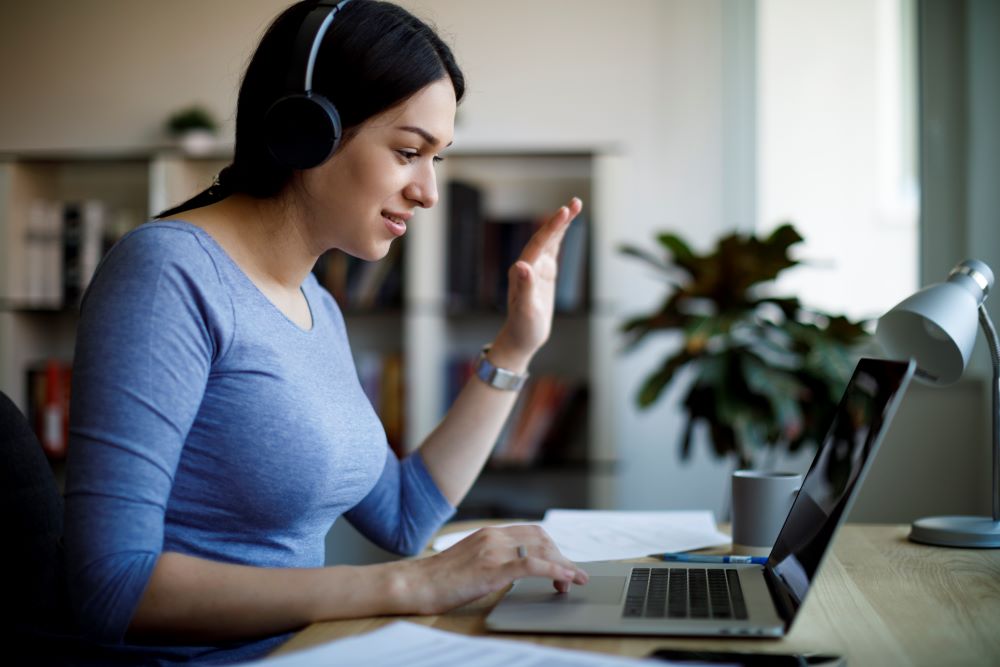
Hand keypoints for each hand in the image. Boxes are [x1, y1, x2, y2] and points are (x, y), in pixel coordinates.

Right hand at [397, 525, 588, 614]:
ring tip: (573, 581)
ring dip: (563, 566)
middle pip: (541, 539)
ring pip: (542, 550)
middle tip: (572, 576)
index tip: (563, 563)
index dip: (553, 547)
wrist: (414, 583)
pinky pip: (532, 565)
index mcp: (489, 533)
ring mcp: (493, 551)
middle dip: (562, 557)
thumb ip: (491, 556)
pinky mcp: (492, 569)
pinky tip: (566, 578)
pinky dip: (555, 570)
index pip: (531, 532)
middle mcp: (494, 536)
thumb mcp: (469, 559)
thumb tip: (514, 567)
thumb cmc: (438, 578)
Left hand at [492, 197, 583, 368]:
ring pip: (550, 241)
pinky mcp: (544, 275)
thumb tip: (522, 266)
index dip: (552, 227)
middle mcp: (528, 265)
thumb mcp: (525, 311)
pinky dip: (561, 237)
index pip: (539, 244)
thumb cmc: (523, 328)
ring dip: (562, 224)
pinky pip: (553, 251)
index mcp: (522, 271)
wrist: (521, 338)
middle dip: (559, 220)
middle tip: (575, 202)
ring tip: (575, 206)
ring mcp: (536, 269)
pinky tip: (567, 227)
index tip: (565, 211)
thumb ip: (524, 288)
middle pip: (545, 237)